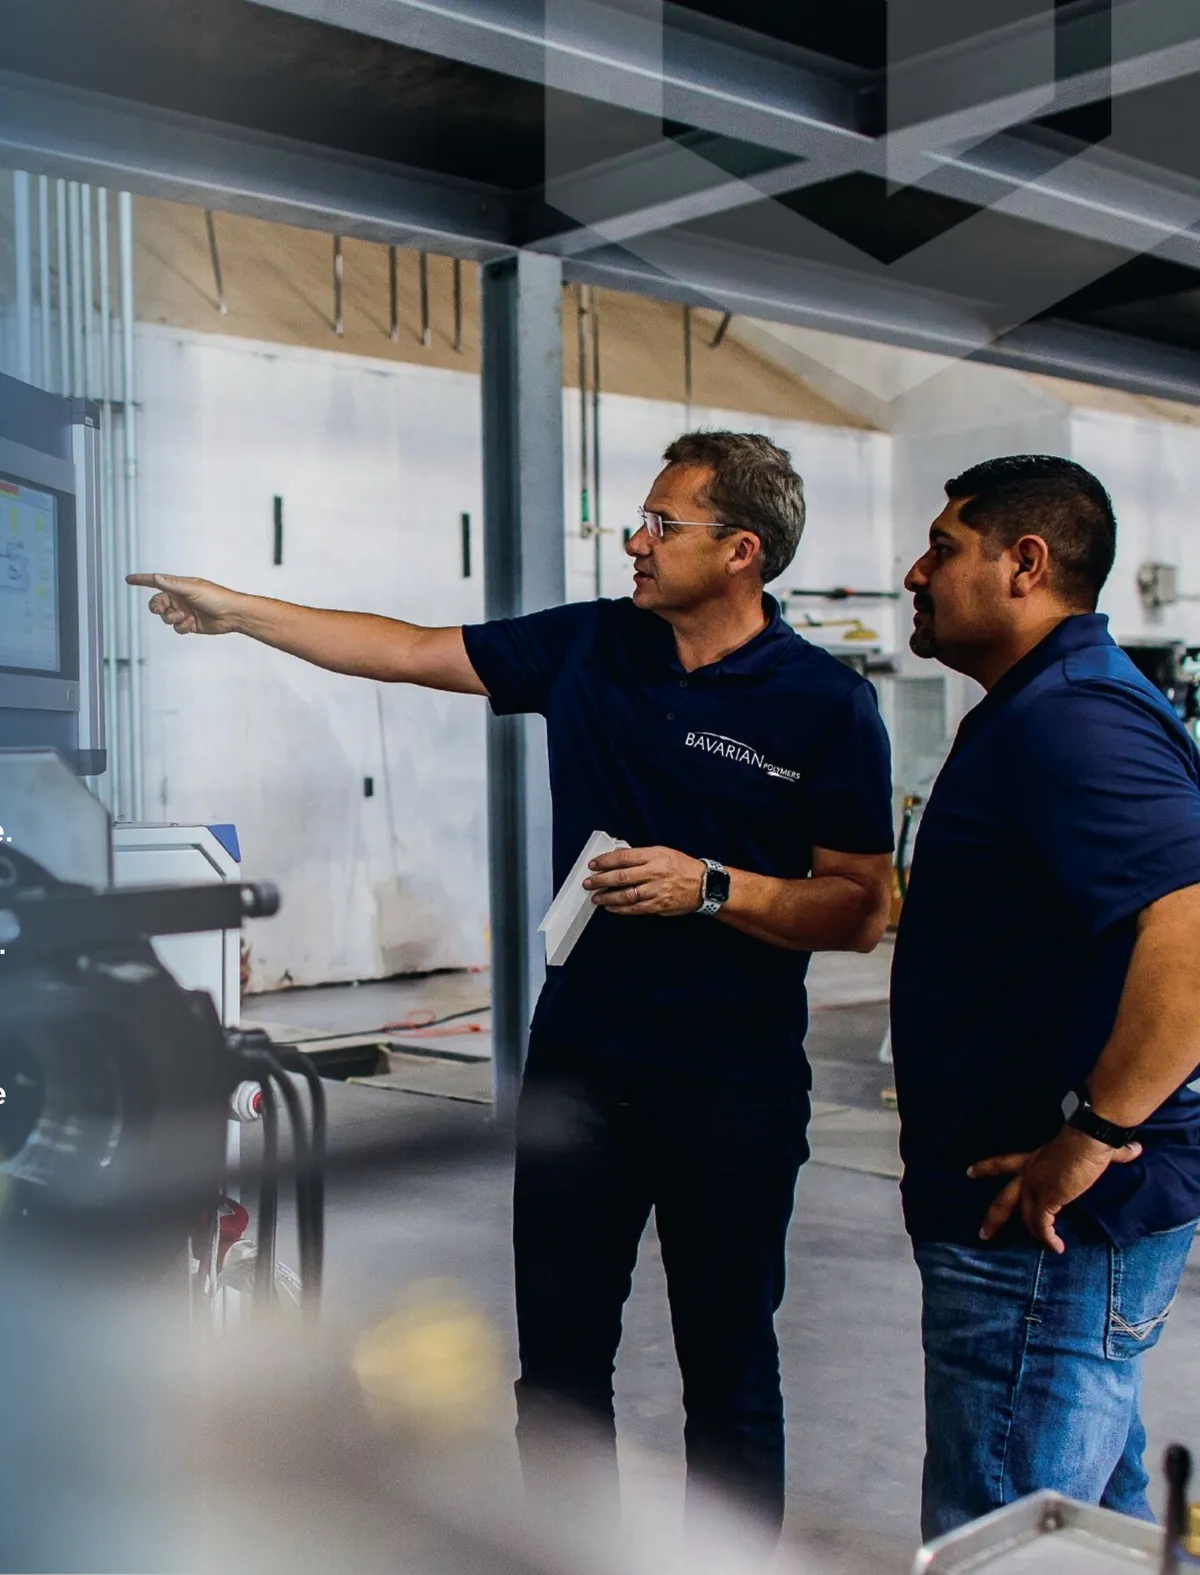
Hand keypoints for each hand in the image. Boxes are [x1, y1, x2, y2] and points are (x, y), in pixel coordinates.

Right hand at [126, 573, 241, 635]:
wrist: (233, 615)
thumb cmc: (218, 597)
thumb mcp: (192, 589)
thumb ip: (172, 584)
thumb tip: (156, 577)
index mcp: (179, 586)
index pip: (156, 582)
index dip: (142, 580)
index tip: (129, 579)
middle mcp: (180, 598)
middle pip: (157, 604)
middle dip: (158, 608)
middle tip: (163, 610)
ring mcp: (184, 611)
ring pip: (166, 618)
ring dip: (173, 619)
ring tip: (185, 617)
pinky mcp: (189, 624)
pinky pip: (176, 628)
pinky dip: (181, 627)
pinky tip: (191, 624)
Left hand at [583, 846, 707, 917]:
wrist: (704, 885)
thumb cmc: (682, 866)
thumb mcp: (663, 852)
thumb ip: (641, 855)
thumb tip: (618, 858)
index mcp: (655, 856)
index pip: (624, 857)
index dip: (605, 861)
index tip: (593, 865)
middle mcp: (655, 872)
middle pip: (622, 877)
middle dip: (601, 880)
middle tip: (588, 883)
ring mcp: (657, 890)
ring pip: (626, 895)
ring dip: (608, 897)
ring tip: (596, 898)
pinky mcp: (659, 905)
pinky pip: (636, 908)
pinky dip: (621, 909)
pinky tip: (611, 908)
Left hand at [969, 1126, 1142, 1252]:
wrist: (1087, 1138)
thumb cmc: (1089, 1137)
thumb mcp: (1093, 1147)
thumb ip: (1113, 1152)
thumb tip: (1134, 1148)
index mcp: (1033, 1158)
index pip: (1003, 1162)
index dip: (986, 1167)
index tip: (969, 1172)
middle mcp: (1029, 1173)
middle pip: (1003, 1198)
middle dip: (992, 1218)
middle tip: (982, 1234)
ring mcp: (1035, 1186)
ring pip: (1025, 1217)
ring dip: (1033, 1233)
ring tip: (1044, 1245)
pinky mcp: (1047, 1199)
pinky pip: (1042, 1226)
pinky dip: (1048, 1239)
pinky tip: (1057, 1247)